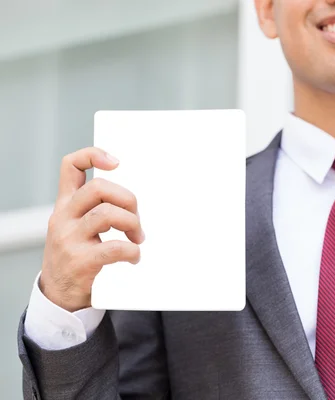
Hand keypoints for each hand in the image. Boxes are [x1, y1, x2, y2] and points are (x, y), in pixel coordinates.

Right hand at [39, 148, 144, 311]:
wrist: (60, 296)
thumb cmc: (78, 257)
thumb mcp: (77, 227)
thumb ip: (96, 209)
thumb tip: (137, 200)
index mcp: (65, 205)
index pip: (71, 166)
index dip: (93, 155)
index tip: (116, 162)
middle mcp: (64, 218)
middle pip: (98, 188)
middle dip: (127, 199)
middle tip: (136, 217)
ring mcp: (69, 239)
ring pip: (107, 214)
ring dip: (132, 224)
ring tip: (137, 239)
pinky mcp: (80, 261)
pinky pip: (114, 247)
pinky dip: (131, 251)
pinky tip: (134, 257)